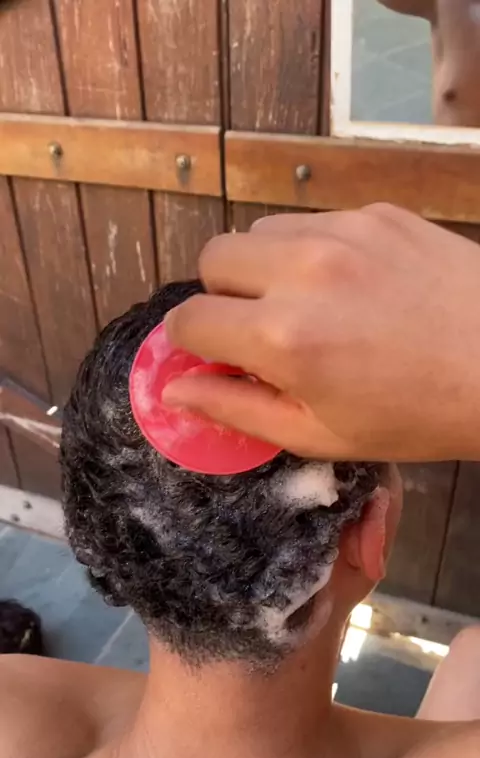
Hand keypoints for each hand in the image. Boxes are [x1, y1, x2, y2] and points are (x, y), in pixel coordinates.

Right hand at [164, 205, 479, 461]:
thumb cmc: (415, 416)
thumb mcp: (320, 434)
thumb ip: (237, 410)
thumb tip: (173, 391)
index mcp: (284, 339)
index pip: (190, 320)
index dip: (191, 344)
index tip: (213, 355)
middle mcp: (302, 272)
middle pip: (212, 258)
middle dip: (220, 296)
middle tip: (258, 328)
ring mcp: (342, 232)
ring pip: (258, 232)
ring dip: (263, 267)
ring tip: (306, 303)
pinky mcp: (375, 212)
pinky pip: (311, 220)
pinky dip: (310, 251)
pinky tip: (352, 284)